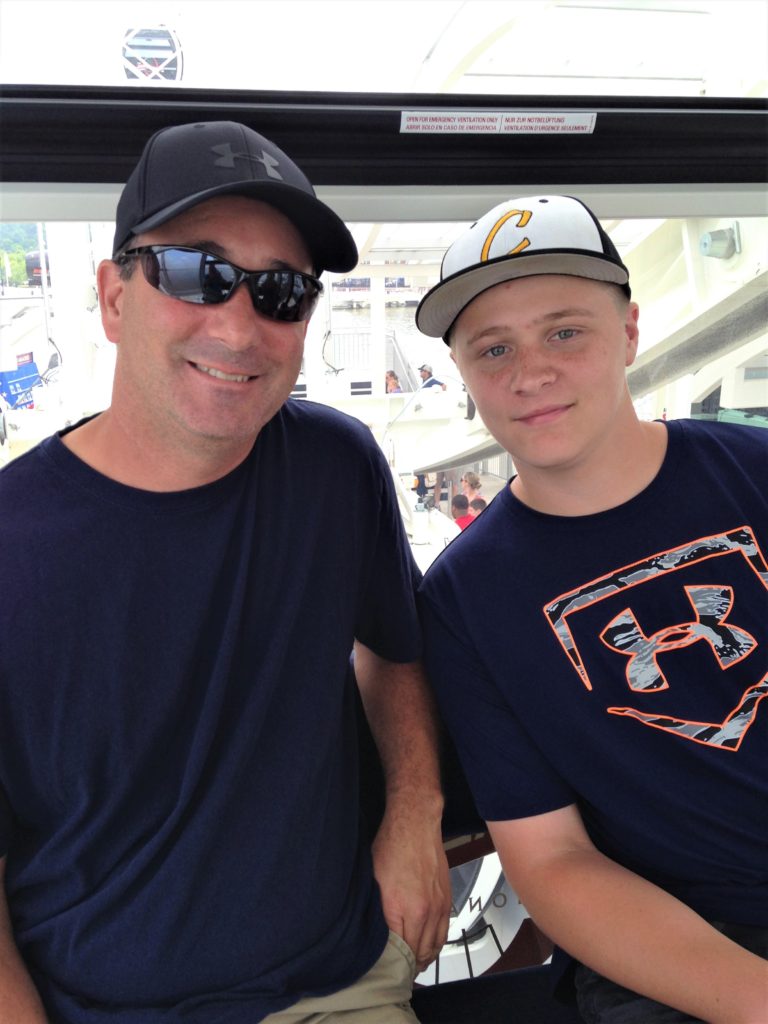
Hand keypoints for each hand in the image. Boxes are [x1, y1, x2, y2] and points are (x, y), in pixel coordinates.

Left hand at [371, 805, 451, 973]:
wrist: (415, 824)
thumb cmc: (392, 846)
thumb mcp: (374, 881)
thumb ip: (378, 910)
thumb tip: (376, 931)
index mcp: (400, 908)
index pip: (399, 950)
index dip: (393, 964)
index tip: (388, 971)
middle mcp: (423, 911)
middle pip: (419, 953)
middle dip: (409, 966)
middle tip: (400, 974)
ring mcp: (438, 906)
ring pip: (434, 946)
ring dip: (425, 958)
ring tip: (414, 965)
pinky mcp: (446, 899)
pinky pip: (444, 931)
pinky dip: (436, 943)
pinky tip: (428, 946)